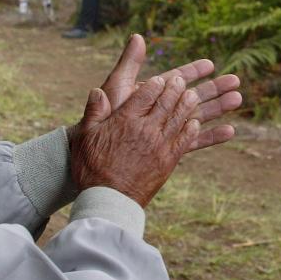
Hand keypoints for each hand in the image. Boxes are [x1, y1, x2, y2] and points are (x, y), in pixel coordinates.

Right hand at [70, 76, 197, 207]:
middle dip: (175, 89)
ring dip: (187, 104)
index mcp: (125, 120)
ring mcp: (159, 145)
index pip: (146, 95)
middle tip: (182, 81)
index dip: (156, 84)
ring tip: (193, 95)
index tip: (161, 79)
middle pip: (166, 102)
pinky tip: (195, 123)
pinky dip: (191, 129)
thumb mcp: (85, 137)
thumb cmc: (91, 168)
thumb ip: (94, 111)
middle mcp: (145, 129)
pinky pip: (185, 140)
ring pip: (178, 118)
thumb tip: (98, 91)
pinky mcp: (168, 161)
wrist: (108, 200)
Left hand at [95, 34, 241, 151]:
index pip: (176, 79)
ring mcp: (167, 130)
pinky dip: (212, 137)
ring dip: (218, 108)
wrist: (98, 153)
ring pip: (198, 117)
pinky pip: (194, 142)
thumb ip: (129, 64)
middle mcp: (162, 111)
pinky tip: (230, 131)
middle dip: (214, 88)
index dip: (194, 70)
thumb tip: (138, 36)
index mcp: (150, 95)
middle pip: (193, 96)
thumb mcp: (117, 87)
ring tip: (238, 99)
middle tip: (236, 80)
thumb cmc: (105, 119)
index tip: (211, 63)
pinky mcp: (171, 149)